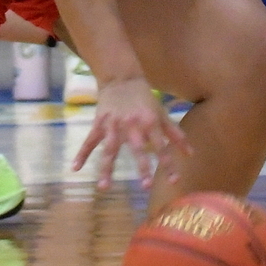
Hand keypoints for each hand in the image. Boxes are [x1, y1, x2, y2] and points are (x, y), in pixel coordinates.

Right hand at [71, 76, 190, 190]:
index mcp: (149, 122)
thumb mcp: (162, 113)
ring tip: (104, 186)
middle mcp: (132, 125)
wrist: (121, 79)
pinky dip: (81, 154)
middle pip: (136, 149)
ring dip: (106, 168)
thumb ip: (175, 134)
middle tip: (146, 186)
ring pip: (109, 149)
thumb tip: (190, 154)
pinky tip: (75, 168)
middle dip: (141, 167)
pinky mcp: (99, 124)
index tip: (174, 181)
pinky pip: (89, 141)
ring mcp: (113, 125)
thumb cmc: (145, 99)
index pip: (161, 146)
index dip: (168, 163)